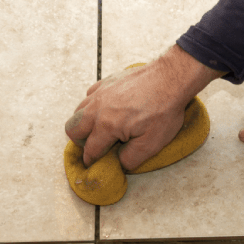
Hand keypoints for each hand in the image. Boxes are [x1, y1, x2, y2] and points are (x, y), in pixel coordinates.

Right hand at [65, 45, 224, 169]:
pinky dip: (92, 106)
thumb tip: (119, 164)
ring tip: (102, 129)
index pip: (90, 150)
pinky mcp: (106, 82)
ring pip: (78, 112)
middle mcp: (97, 108)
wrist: (170, 79)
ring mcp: (100, 93)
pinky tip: (109, 110)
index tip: (94, 164)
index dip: (91, 160)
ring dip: (85, 123)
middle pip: (72, 129)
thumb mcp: (152, 143)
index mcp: (107, 126)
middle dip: (81, 141)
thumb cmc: (164, 110)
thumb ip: (131, 158)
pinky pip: (89, 96)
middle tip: (97, 145)